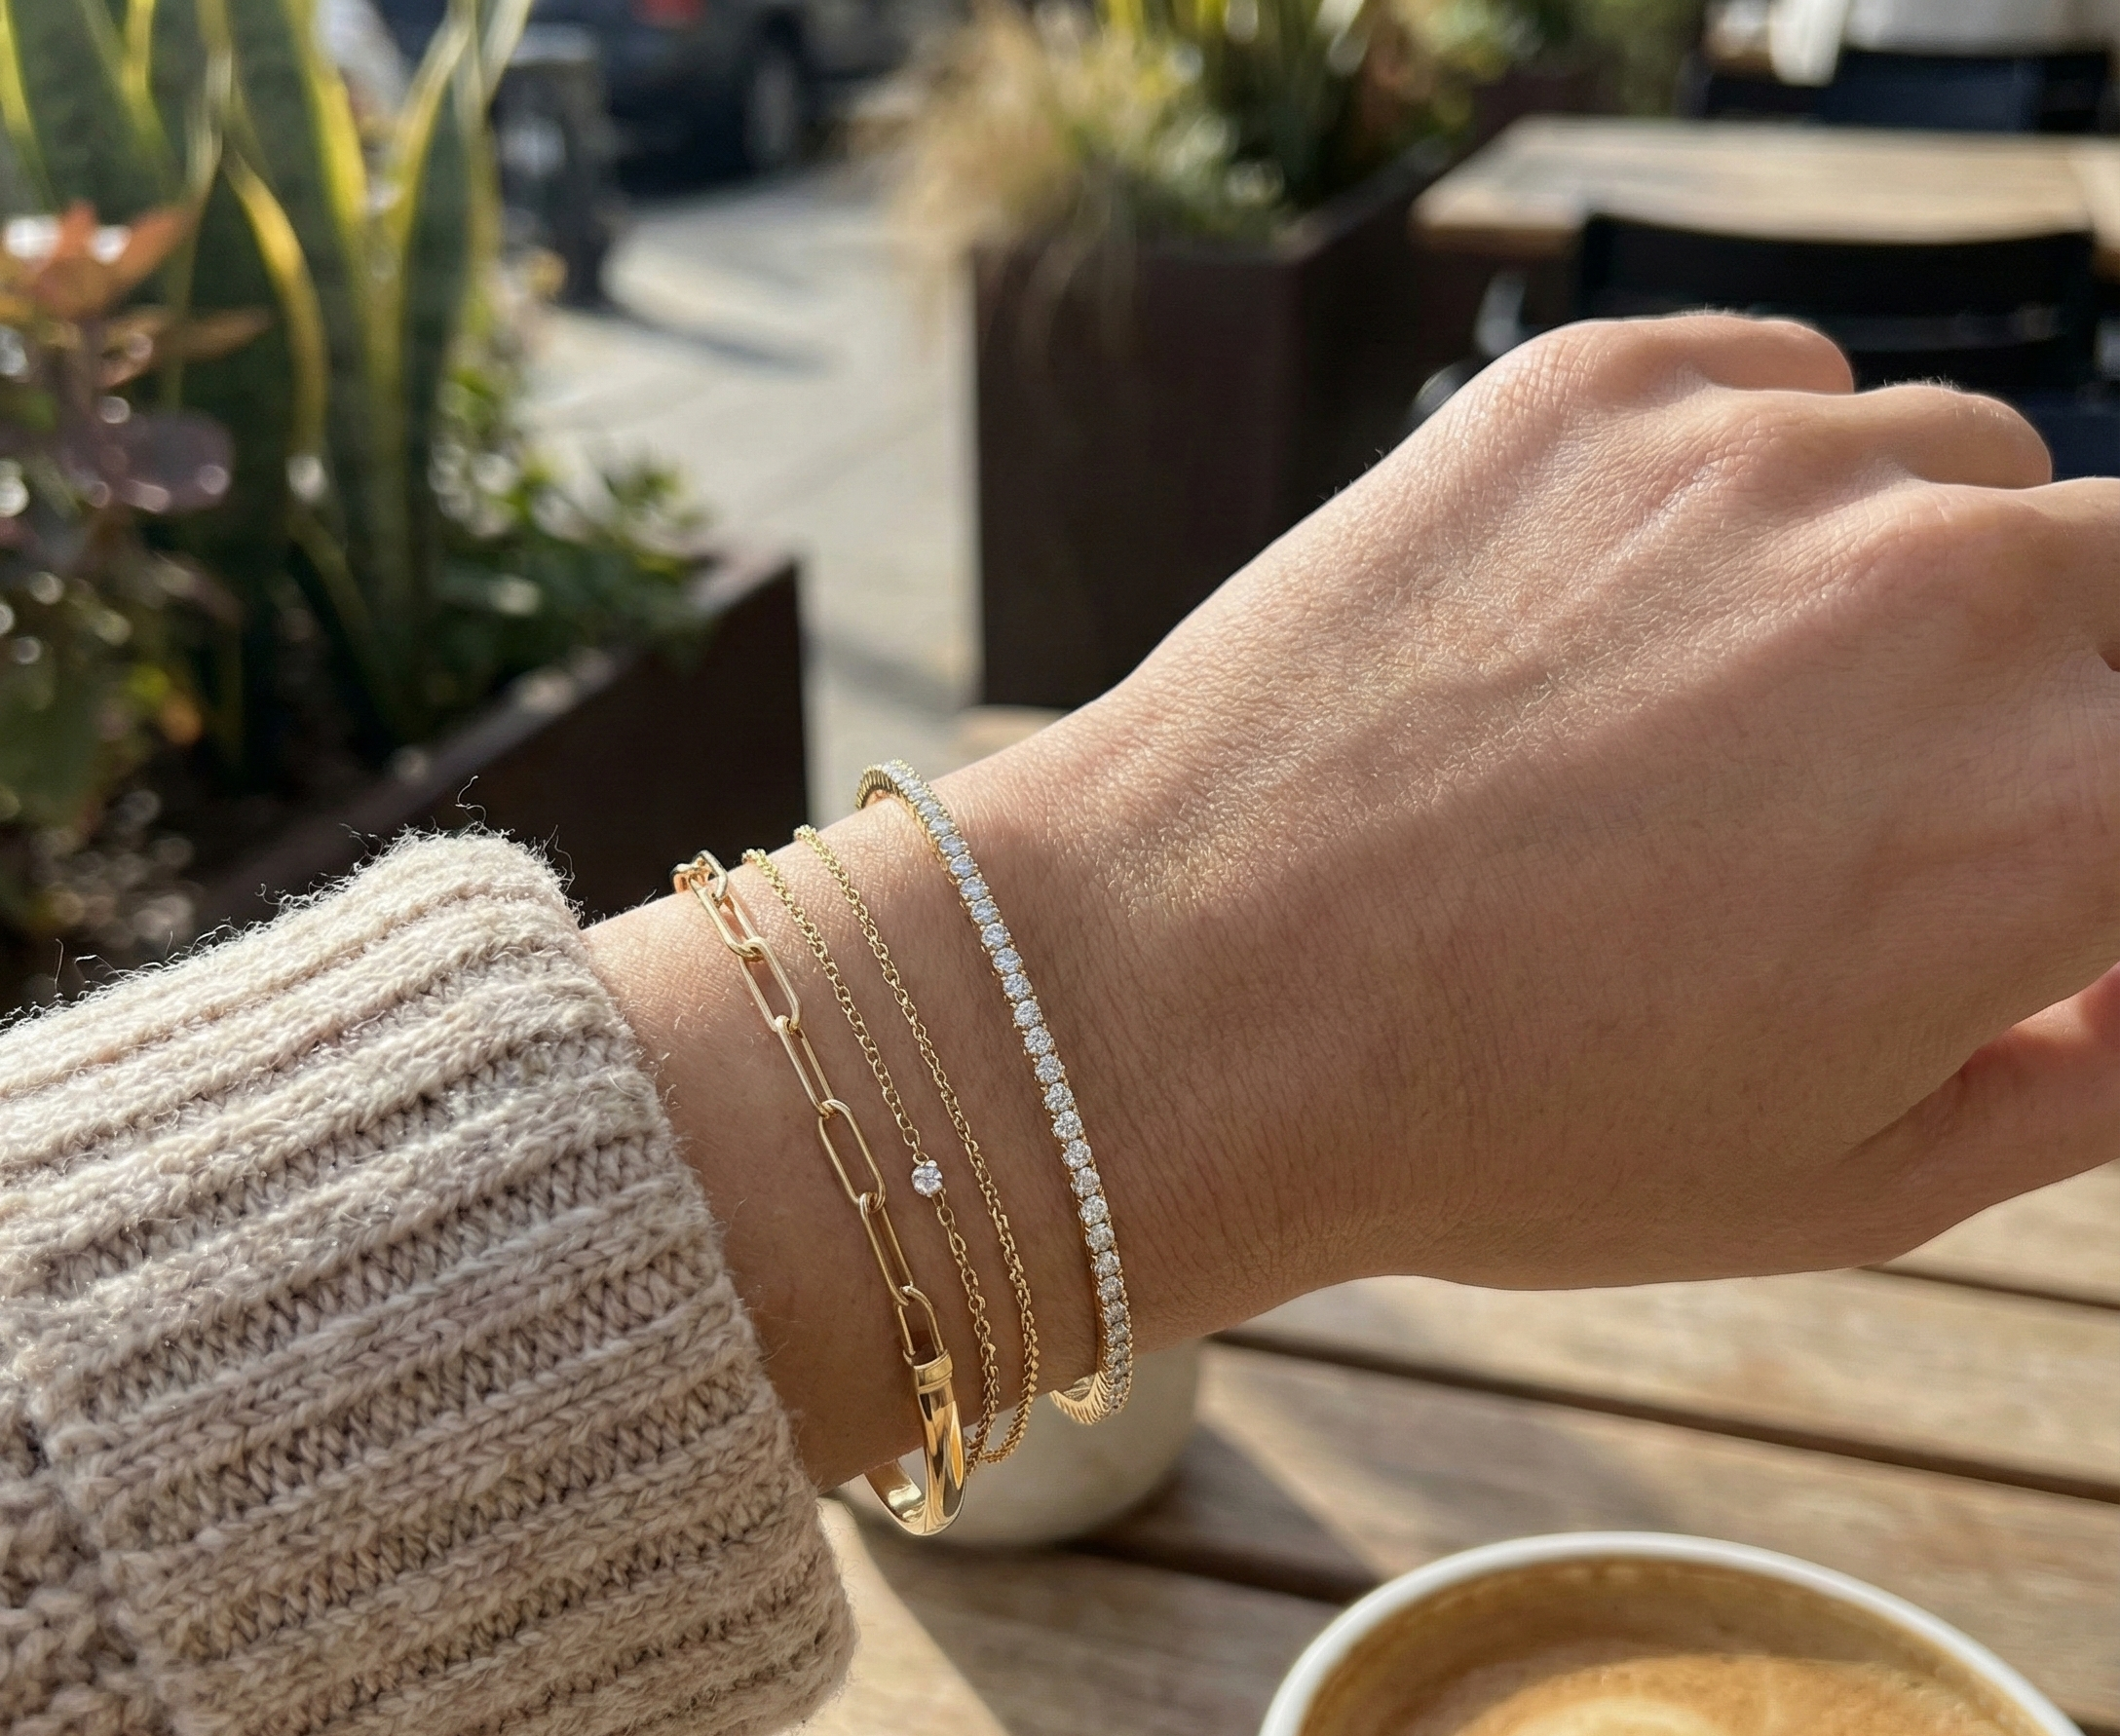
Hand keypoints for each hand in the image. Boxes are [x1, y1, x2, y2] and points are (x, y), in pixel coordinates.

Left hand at [979, 312, 2119, 1301]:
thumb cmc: (1498, 1124)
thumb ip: (2078, 1078)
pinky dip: (1750, 478)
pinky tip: (1626, 603)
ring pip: (1949, 463)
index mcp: (2063, 811)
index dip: (2097, 833)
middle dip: (2054, 680)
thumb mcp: (1840, 1185)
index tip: (2015, 878)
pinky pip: (1769, 387)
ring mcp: (1760, 465)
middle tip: (1886, 783)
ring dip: (1900, 567)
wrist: (1186, 995)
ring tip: (1726, 704)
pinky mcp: (1593, 393)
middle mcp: (1950, 596)